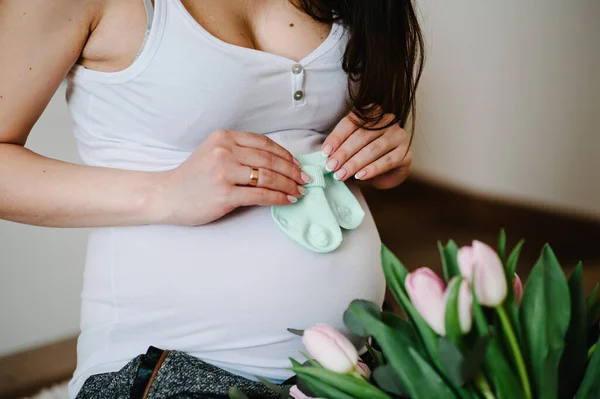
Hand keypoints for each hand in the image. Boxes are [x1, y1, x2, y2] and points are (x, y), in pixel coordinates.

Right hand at [157, 130, 310, 225]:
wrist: (167, 195)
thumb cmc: (193, 177)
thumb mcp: (214, 152)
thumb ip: (240, 152)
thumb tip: (277, 161)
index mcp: (224, 137)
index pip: (265, 143)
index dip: (286, 154)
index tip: (297, 164)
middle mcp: (225, 151)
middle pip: (270, 160)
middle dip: (293, 171)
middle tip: (305, 179)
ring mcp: (224, 172)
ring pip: (268, 177)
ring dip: (289, 185)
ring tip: (299, 191)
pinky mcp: (225, 194)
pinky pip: (260, 195)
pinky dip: (279, 198)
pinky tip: (288, 200)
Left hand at [321, 113, 411, 189]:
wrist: (389, 168)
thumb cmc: (366, 153)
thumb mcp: (353, 145)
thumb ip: (342, 145)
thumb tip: (327, 156)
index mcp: (371, 112)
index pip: (351, 122)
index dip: (336, 138)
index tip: (325, 153)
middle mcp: (387, 120)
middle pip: (361, 136)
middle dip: (344, 153)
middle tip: (331, 167)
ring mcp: (398, 135)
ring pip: (372, 149)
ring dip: (354, 164)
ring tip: (341, 175)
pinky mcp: (405, 152)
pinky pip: (386, 161)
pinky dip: (372, 169)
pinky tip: (360, 176)